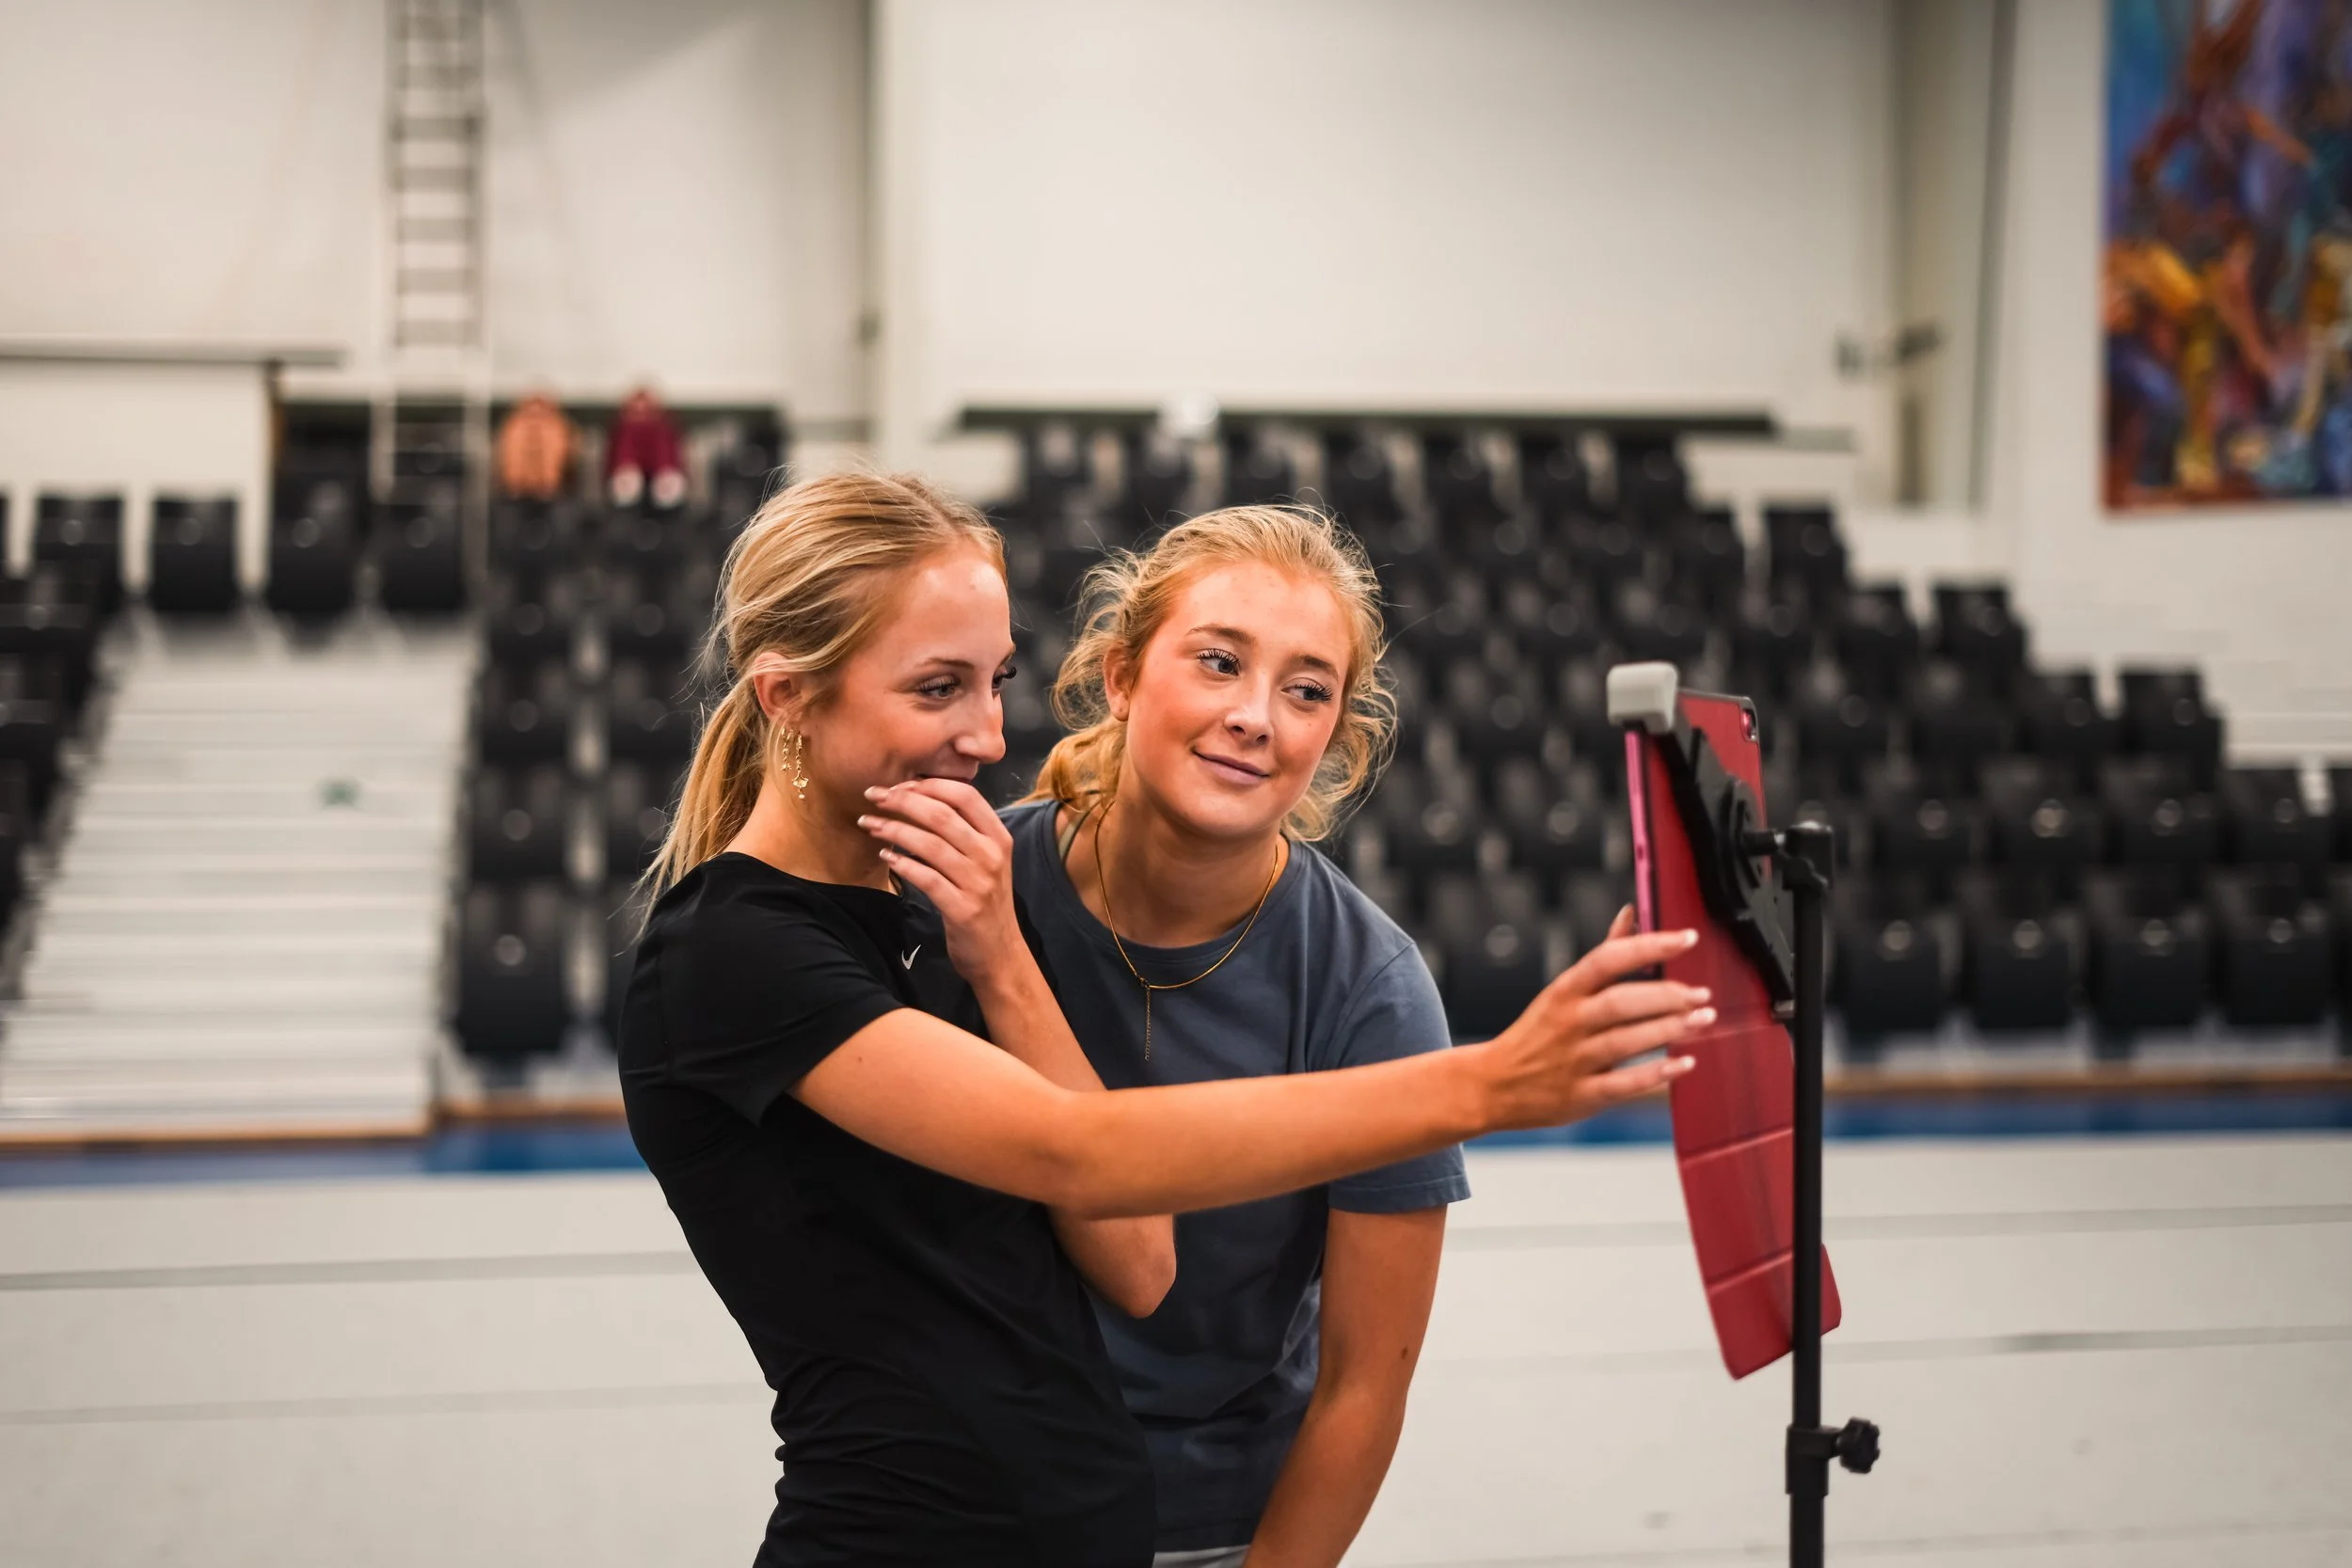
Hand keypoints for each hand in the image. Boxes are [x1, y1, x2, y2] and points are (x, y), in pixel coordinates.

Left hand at [857, 778, 1023, 985]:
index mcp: (999, 837)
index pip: (965, 795)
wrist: (1000, 954)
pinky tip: (885, 856)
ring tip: (868, 824)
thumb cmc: (986, 902)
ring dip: (892, 829)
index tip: (899, 786)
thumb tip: (921, 800)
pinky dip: (902, 863)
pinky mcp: (962, 908)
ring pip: (929, 843)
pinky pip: (925, 878)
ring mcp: (978, 882)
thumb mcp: (986, 862)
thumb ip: (964, 833)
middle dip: (902, 801)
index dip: (928, 785)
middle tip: (873, 796)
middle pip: (941, 814)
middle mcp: (991, 855)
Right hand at [1472, 914, 1712, 1133]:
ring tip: (1704, 1020)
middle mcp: (1568, 1022)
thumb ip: (1604, 953)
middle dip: (1667, 996)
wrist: (1494, 1085)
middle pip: (1620, 1002)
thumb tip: (1632, 913)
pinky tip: (1684, 1063)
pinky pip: (1624, 1084)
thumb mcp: (1564, 989)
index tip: (1688, 939)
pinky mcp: (1581, 1095)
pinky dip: (1656, 1074)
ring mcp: (1573, 1060)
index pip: (1608, 959)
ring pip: (1625, 1042)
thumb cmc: (1539, 1032)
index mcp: (1565, 990)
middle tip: (1703, 994)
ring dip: (1669, 1030)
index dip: (1650, 946)